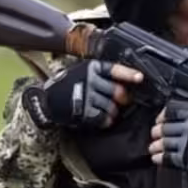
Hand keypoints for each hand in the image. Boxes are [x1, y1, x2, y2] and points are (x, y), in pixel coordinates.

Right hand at [23, 60, 142, 128]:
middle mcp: (89, 80)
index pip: (115, 69)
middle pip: (118, 91)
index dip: (129, 74)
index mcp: (92, 67)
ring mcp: (86, 95)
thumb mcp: (83, 72)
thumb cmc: (68, 86)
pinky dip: (105, 120)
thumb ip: (102, 75)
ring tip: (104, 109)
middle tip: (122, 101)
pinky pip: (103, 118)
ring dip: (112, 111)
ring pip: (112, 106)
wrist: (46, 100)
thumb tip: (126, 83)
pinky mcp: (84, 111)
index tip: (140, 78)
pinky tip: (101, 118)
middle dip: (123, 98)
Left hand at [149, 100, 187, 181]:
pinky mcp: (186, 159)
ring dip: (156, 145)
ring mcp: (187, 143)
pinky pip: (167, 157)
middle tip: (155, 134)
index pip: (171, 111)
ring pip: (164, 143)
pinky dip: (160, 158)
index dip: (162, 116)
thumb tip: (173, 115)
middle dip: (157, 132)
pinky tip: (156, 158)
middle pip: (165, 127)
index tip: (159, 120)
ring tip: (153, 147)